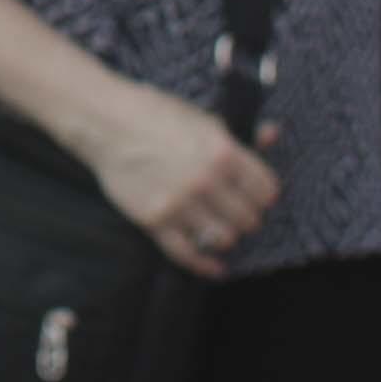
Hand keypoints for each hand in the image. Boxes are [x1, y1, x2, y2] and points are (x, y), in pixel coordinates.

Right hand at [83, 82, 280, 279]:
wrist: (107, 123)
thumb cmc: (156, 114)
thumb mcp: (203, 118)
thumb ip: (239, 134)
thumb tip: (273, 134)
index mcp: (223, 152)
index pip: (265, 190)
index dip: (265, 196)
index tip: (259, 198)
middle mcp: (205, 180)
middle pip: (248, 219)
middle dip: (248, 218)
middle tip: (239, 215)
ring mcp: (180, 203)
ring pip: (224, 238)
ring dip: (227, 237)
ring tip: (222, 229)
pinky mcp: (155, 220)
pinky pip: (188, 255)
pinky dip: (206, 266)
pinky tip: (217, 267)